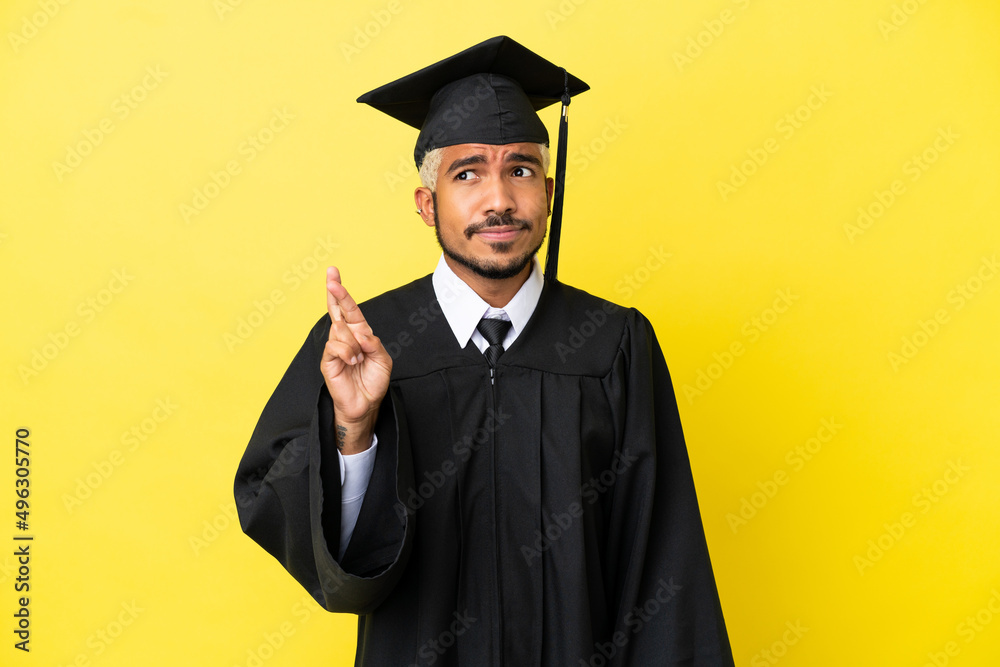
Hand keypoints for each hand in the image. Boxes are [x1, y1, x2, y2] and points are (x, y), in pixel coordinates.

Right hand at [321, 266, 391, 453]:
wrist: (366, 404)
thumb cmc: (374, 381)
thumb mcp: (383, 359)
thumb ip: (374, 343)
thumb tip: (360, 333)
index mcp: (359, 334)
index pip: (349, 309)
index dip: (342, 293)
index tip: (333, 275)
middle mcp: (345, 337)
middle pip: (337, 310)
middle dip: (334, 292)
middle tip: (331, 276)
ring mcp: (335, 348)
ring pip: (340, 330)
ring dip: (354, 343)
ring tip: (359, 359)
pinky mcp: (328, 360)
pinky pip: (335, 346)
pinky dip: (348, 352)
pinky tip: (352, 362)